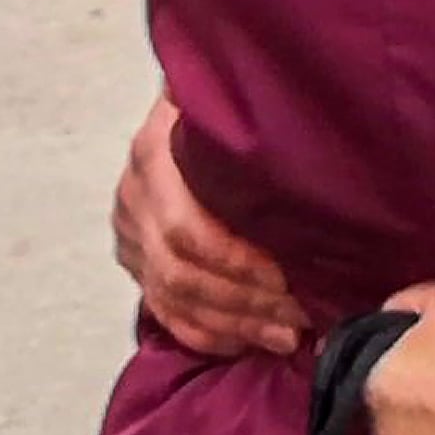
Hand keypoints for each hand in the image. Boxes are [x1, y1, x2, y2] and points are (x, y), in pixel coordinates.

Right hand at [111, 95, 305, 355]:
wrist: (191, 94)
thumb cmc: (234, 93)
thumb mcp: (240, 91)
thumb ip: (258, 109)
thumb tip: (306, 126)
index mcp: (157, 151)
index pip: (190, 231)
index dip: (240, 263)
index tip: (292, 279)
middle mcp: (135, 193)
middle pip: (181, 271)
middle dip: (245, 303)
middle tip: (300, 318)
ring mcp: (128, 227)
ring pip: (170, 295)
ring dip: (232, 323)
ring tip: (286, 336)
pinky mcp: (133, 254)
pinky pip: (160, 307)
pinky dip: (202, 331)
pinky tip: (244, 343)